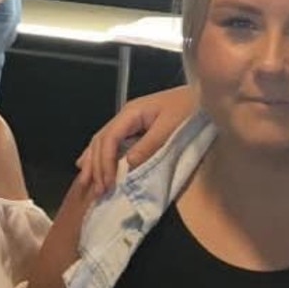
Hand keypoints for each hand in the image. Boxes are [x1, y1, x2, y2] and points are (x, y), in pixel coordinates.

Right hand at [75, 85, 197, 192]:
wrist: (202, 96)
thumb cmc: (189, 109)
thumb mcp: (171, 126)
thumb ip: (150, 144)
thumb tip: (128, 164)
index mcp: (131, 113)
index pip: (109, 138)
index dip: (105, 162)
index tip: (108, 184)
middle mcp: (125, 116)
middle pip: (101, 141)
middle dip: (96, 167)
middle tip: (97, 191)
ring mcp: (129, 121)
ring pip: (102, 141)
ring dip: (93, 163)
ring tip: (85, 183)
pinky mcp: (136, 127)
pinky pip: (111, 142)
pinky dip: (99, 155)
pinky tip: (88, 164)